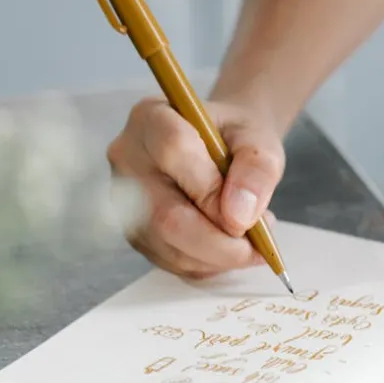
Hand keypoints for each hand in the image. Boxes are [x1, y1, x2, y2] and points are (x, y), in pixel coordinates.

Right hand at [107, 99, 283, 278]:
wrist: (220, 149)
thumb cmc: (235, 139)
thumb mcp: (258, 139)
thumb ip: (257, 169)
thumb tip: (239, 216)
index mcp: (151, 118)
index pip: (174, 151)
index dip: (214, 191)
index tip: (250, 214)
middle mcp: (127, 159)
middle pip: (166, 216)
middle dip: (220, 243)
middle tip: (257, 247)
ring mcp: (125, 202)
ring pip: (169, 247)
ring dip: (218, 257)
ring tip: (249, 241)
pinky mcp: (136, 234)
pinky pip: (172, 262)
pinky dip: (208, 264)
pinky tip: (228, 247)